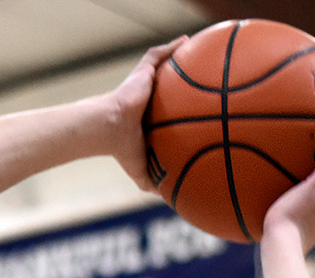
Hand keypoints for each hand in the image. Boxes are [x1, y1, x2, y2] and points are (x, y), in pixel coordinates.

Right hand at [106, 36, 186, 191]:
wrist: (110, 127)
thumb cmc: (122, 149)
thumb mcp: (141, 171)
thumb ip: (153, 183)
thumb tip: (168, 201)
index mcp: (148, 121)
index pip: (166, 113)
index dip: (179, 111)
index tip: (197, 113)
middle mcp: (147, 101)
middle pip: (168, 88)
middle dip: (183, 83)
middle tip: (204, 84)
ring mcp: (144, 85)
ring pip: (164, 69)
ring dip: (177, 60)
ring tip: (197, 54)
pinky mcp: (142, 73)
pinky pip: (158, 55)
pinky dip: (172, 46)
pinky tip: (187, 40)